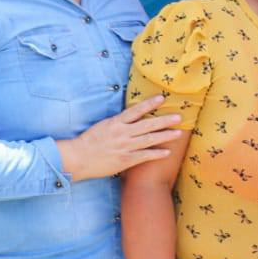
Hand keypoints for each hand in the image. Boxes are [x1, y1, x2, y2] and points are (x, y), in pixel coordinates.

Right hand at [57, 94, 182, 180]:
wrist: (78, 158)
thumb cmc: (90, 141)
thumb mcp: (103, 126)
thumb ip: (119, 122)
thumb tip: (132, 116)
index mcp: (116, 123)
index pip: (135, 110)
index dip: (149, 104)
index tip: (162, 98)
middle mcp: (122, 133)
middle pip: (147, 125)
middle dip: (165, 121)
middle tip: (179, 117)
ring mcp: (125, 147)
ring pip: (149, 140)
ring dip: (165, 136)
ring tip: (178, 133)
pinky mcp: (125, 160)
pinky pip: (144, 156)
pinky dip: (156, 154)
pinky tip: (167, 152)